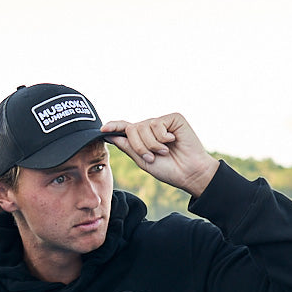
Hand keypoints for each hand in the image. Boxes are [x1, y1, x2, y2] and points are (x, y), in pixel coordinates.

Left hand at [102, 113, 217, 197]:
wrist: (188, 173)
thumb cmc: (168, 169)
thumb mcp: (143, 160)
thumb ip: (128, 147)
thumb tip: (110, 135)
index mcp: (143, 138)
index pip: (126, 128)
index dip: (114, 127)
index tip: (103, 129)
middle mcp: (152, 128)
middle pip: (132, 129)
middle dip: (139, 146)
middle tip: (152, 157)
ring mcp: (163, 122)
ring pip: (143, 127)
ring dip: (151, 144)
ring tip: (164, 151)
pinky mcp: (173, 118)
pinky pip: (156, 124)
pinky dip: (162, 137)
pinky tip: (173, 141)